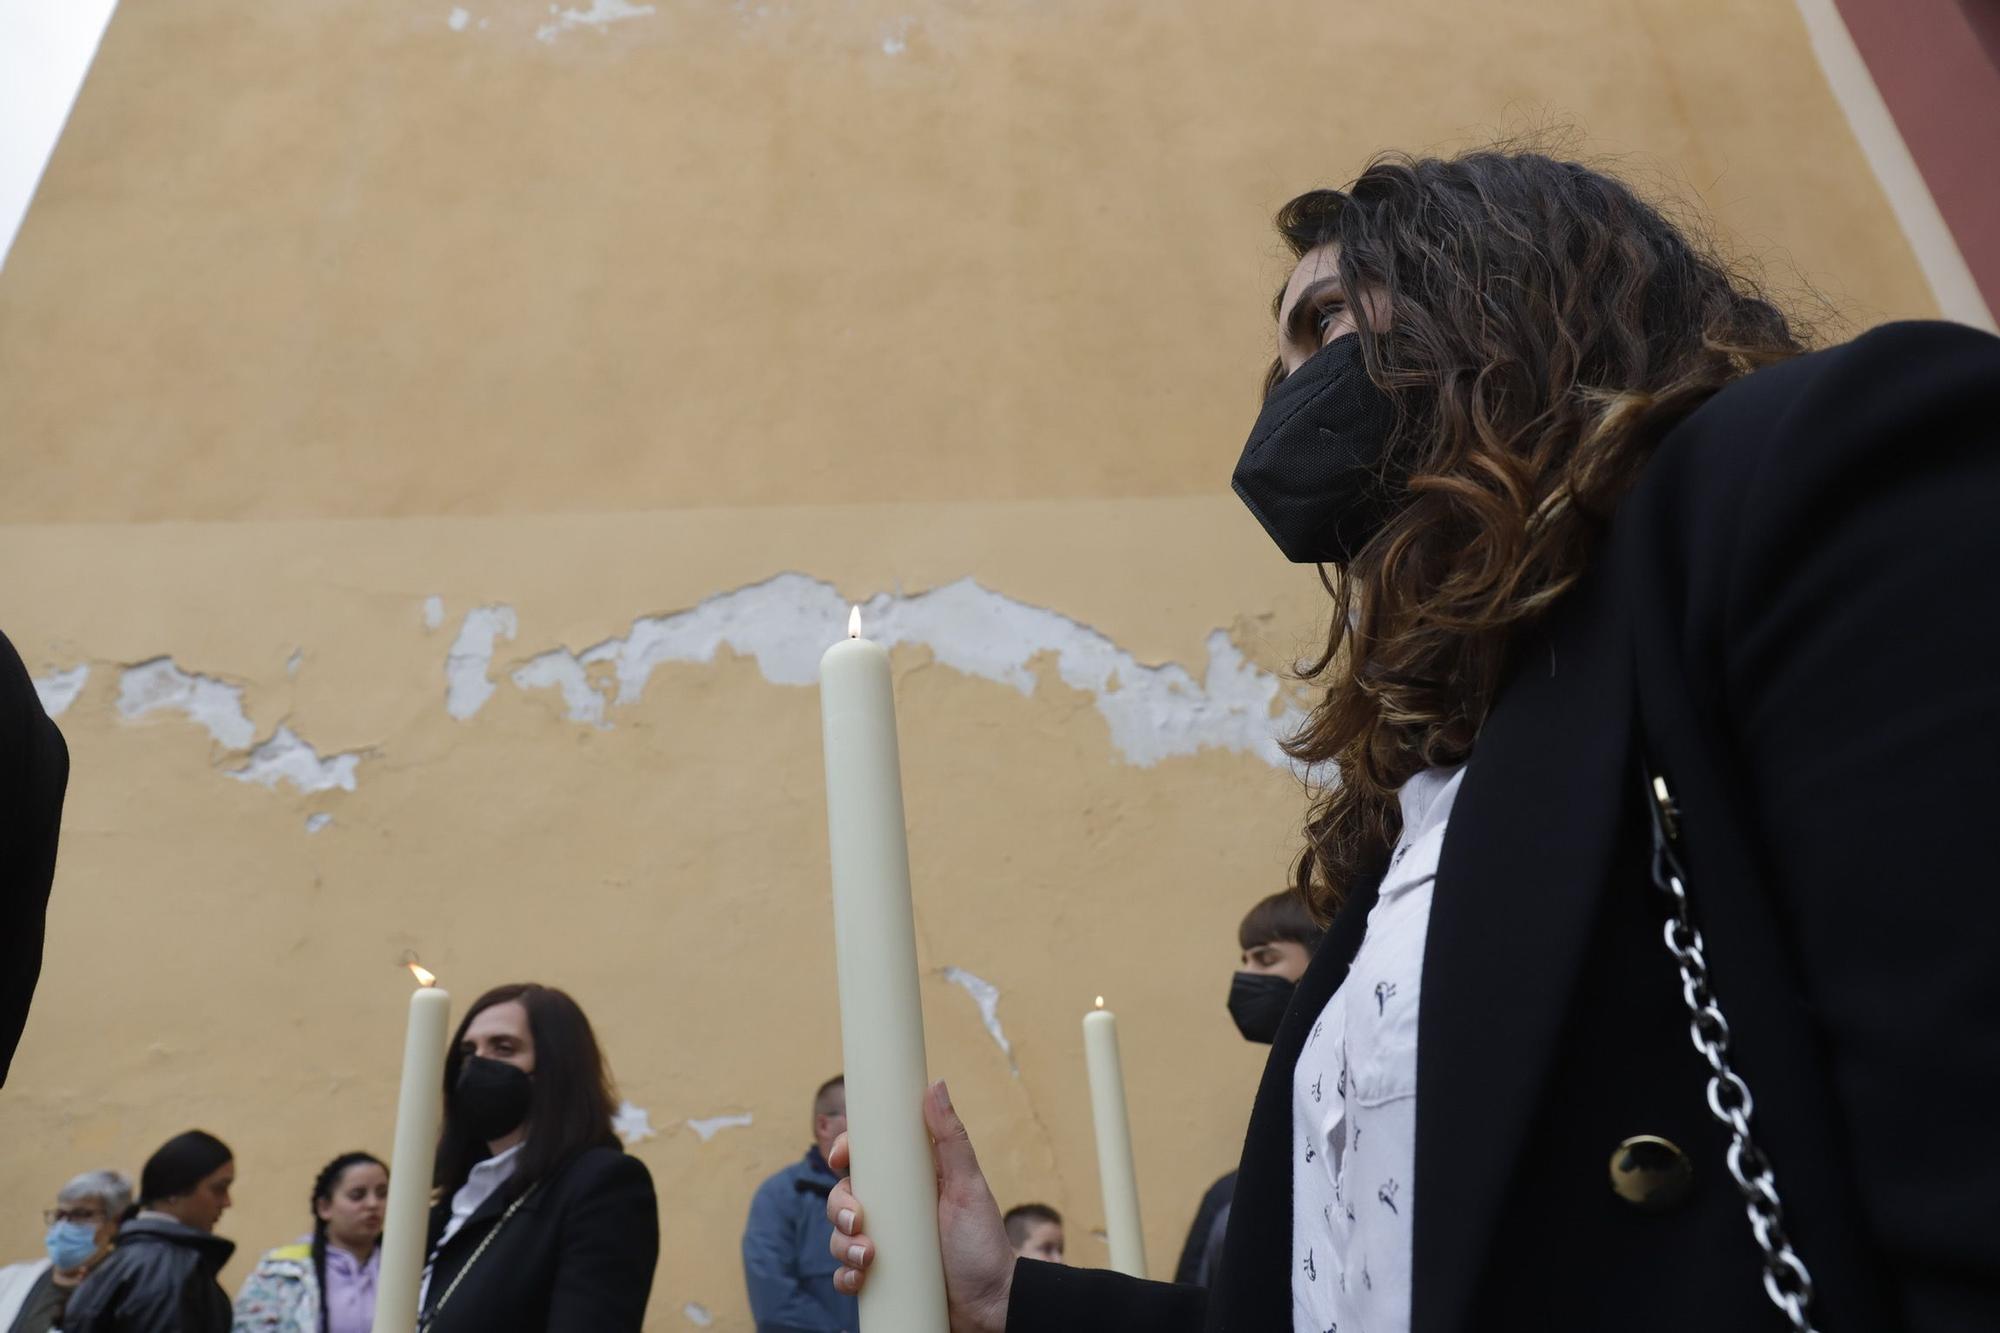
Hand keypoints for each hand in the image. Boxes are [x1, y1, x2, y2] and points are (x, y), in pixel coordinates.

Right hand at [827, 1080, 1013, 1332]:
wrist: (992, 1306)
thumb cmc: (984, 1244)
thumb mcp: (969, 1188)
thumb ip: (951, 1139)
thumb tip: (936, 1085)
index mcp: (910, 1182)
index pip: (867, 1158)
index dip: (846, 1151)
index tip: (841, 1156)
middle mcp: (894, 1211)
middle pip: (844, 1196)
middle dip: (840, 1206)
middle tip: (859, 1220)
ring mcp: (885, 1245)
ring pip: (840, 1236)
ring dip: (842, 1245)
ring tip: (869, 1258)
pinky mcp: (880, 1279)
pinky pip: (846, 1273)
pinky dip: (845, 1276)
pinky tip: (859, 1279)